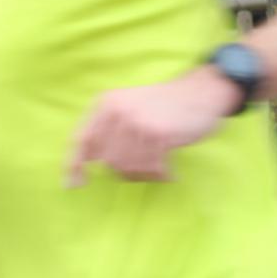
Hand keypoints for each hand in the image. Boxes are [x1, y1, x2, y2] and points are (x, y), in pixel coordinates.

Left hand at [67, 67, 239, 186]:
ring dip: (144, 175)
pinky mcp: (159, 133)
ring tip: (159, 171)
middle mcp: (119, 110)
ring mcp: (139, 121)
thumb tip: (85, 162)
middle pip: (107, 160)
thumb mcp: (131, 108)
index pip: (83, 140)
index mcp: (108, 103)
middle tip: (145, 170)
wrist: (202, 92)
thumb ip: (108, 130)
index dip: (75, 165)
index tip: (74, 185)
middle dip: (124, 171)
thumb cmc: (165, 105)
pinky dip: (160, 175)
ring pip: (128, 166)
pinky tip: (170, 174)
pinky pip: (151, 167)